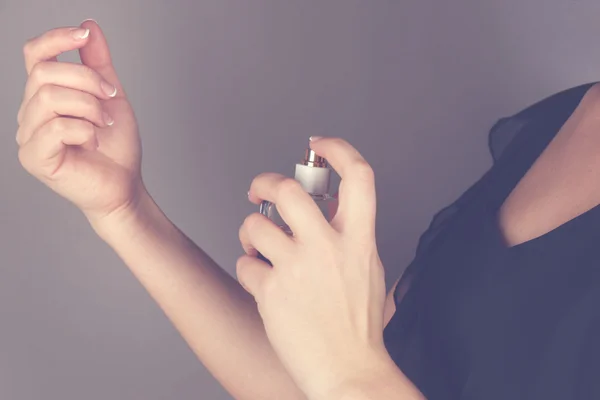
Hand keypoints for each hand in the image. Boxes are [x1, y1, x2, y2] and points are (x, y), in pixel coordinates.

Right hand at [16, 20, 143, 226]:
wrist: (124, 185)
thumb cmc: (115, 146)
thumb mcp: (111, 96)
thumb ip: (98, 64)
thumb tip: (89, 26)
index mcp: (45, 95)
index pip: (35, 55)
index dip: (55, 38)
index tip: (83, 37)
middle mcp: (29, 112)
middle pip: (45, 73)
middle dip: (87, 81)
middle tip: (111, 98)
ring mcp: (28, 136)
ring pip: (49, 97)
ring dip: (88, 107)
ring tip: (104, 123)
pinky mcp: (34, 157)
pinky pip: (54, 127)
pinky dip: (84, 129)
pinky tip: (94, 141)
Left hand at [237, 137, 393, 399]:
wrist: (348, 369)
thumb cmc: (358, 324)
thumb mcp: (368, 267)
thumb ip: (349, 233)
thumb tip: (327, 207)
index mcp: (359, 239)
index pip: (358, 175)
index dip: (337, 149)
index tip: (318, 145)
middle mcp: (327, 248)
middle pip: (288, 189)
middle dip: (264, 182)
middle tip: (258, 190)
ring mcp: (297, 269)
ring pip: (255, 225)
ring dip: (250, 232)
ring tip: (258, 247)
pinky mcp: (271, 291)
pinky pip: (245, 264)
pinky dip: (249, 269)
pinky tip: (262, 283)